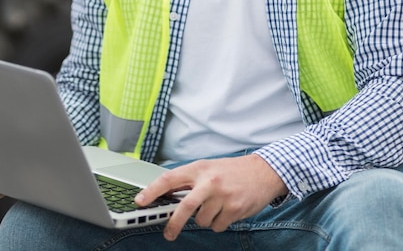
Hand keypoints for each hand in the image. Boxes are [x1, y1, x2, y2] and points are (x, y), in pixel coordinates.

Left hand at [135, 153, 286, 240]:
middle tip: (168, 233)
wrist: (263, 172)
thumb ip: (190, 180)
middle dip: (174, 223)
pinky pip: (217, 226)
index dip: (152, 190)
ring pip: (202, 220)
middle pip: (185, 207)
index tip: (140, 200)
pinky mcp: (234, 209)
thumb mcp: (208, 168)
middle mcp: (209, 181)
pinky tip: (227, 210)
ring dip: (205, 218)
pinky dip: (219, 223)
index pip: (169, 178)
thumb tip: (167, 196)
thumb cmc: (232, 170)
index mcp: (199, 168)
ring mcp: (222, 196)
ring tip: (217, 205)